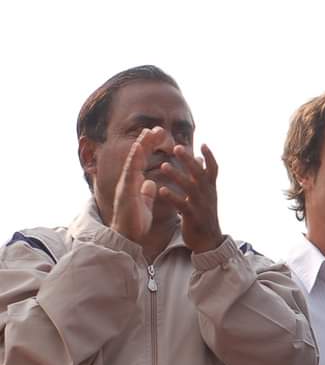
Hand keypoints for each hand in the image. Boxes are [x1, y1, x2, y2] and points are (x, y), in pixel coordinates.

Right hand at [110, 127, 167, 242]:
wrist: (128, 237)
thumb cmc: (135, 221)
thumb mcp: (144, 203)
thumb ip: (146, 192)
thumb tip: (151, 183)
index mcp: (135, 182)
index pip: (143, 160)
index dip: (150, 147)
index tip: (158, 134)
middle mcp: (129, 181)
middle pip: (138, 157)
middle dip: (146, 141)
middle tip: (156, 127)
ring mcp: (126, 185)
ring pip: (132, 161)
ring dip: (140, 146)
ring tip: (147, 133)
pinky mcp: (126, 192)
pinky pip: (130, 173)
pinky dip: (134, 161)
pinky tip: (138, 150)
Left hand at [157, 143, 223, 252]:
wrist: (209, 241)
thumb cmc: (205, 215)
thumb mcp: (208, 195)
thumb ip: (203, 177)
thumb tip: (200, 159)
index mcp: (211, 188)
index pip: (213, 169)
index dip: (209, 157)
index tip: (203, 144)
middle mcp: (208, 194)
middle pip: (199, 173)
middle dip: (188, 160)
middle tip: (177, 147)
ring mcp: (201, 205)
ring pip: (189, 187)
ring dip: (177, 175)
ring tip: (163, 166)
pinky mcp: (193, 216)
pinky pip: (181, 205)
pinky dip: (172, 197)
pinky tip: (161, 190)